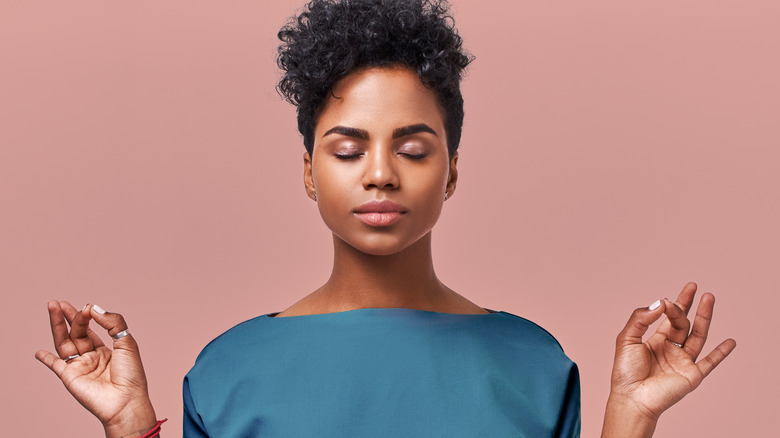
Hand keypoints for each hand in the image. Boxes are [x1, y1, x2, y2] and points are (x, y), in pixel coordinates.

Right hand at [35, 301, 157, 437]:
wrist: (125, 400)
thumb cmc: (131, 375)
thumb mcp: (127, 343)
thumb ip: (112, 323)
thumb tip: (93, 308)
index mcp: (106, 350)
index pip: (91, 329)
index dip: (88, 316)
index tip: (88, 307)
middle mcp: (91, 357)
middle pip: (76, 333)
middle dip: (69, 317)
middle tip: (59, 303)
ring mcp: (80, 367)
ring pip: (64, 343)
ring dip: (57, 326)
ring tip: (52, 308)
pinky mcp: (70, 377)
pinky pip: (55, 366)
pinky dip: (46, 359)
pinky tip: (39, 352)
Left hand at [602, 282, 736, 436]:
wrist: (632, 398)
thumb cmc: (625, 372)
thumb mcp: (626, 338)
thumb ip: (641, 319)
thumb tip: (660, 302)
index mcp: (655, 341)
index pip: (667, 318)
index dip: (669, 306)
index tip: (668, 299)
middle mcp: (670, 350)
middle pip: (683, 323)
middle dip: (687, 305)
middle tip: (693, 286)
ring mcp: (682, 362)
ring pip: (697, 335)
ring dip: (705, 317)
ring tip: (709, 298)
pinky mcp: (692, 375)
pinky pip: (710, 362)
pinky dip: (721, 353)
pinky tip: (730, 342)